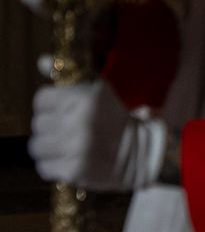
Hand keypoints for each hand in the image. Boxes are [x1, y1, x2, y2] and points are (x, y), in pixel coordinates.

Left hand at [29, 78, 168, 191]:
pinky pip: (44, 167)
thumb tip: (41, 60)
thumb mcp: (99, 91)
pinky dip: (54, 166)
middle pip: (38, 124)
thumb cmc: (116, 119)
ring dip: (49, 147)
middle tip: (68, 129)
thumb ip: (68, 76)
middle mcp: (78, 122)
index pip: (41, 99)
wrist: (141, 153)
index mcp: (85, 99)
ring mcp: (75, 148)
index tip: (64, 110)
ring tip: (66, 146)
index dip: (51, 105)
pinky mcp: (74, 171)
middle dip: (51, 126)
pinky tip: (70, 160)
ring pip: (37, 146)